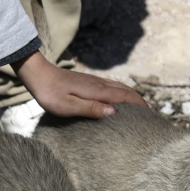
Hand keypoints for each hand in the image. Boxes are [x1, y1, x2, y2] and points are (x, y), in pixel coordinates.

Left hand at [15, 50, 147, 118]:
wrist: (38, 74)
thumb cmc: (50, 93)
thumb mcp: (68, 106)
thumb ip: (90, 108)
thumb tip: (114, 111)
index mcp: (97, 91)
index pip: (125, 97)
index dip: (139, 106)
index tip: (151, 115)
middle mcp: (99, 84)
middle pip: (126, 91)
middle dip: (140, 101)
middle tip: (151, 114)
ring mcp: (94, 81)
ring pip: (120, 87)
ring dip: (132, 96)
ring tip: (140, 107)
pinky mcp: (89, 81)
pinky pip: (112, 86)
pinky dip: (122, 93)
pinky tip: (119, 99)